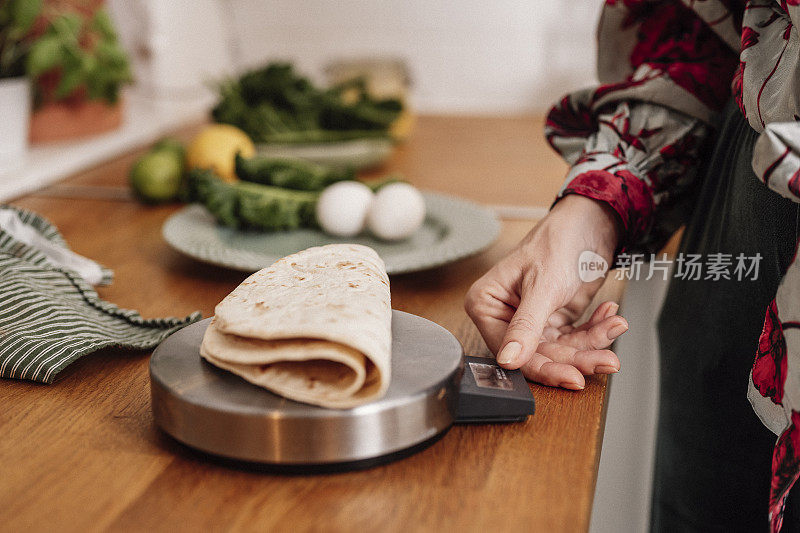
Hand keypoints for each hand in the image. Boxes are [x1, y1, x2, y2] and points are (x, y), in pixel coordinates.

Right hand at [464, 195, 628, 388]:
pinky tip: (610, 317)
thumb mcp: (543, 286)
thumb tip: (508, 360)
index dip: (542, 366)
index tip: (571, 376)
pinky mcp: (555, 320)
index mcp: (488, 304)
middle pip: (539, 354)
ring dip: (592, 343)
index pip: (510, 350)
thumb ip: (525, 326)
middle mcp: (506, 315)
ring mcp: (532, 320)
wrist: (590, 222)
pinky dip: (596, 330)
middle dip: (577, 357)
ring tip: (614, 328)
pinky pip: (576, 339)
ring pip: (562, 350)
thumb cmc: (557, 240)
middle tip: (604, 360)